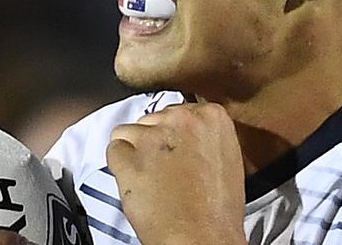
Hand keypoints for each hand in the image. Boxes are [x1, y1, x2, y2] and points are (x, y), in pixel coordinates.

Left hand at [107, 102, 247, 244]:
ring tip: (151, 177)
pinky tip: (135, 181)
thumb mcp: (227, 157)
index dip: (175, 133)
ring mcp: (153, 137)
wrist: (203, 237)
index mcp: (212, 115)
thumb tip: (189, 135)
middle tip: (166, 167)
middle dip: (155, 140)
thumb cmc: (218, 209)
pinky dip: (120, 165)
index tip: (178, 148)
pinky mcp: (129, 158)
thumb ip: (206, 135)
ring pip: (129, 130)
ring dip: (135, 151)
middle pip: (153, 117)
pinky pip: (114, 149)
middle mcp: (181, 118)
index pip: (179, 109)